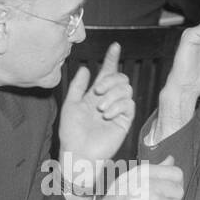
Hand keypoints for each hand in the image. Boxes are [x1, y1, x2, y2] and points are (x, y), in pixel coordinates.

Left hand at [58, 42, 134, 185]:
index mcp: (95, 95)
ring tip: (100, 107)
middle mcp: (108, 100)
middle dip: (110, 79)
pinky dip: (118, 106)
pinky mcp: (124, 121)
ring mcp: (117, 110)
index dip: (111, 59)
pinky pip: (129, 104)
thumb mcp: (70, 105)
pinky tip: (107, 114)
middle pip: (120, 78)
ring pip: (126, 89)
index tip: (115, 46)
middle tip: (98, 90)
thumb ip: (78, 86)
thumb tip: (85, 68)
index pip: (106, 73)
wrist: (78, 153)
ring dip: (113, 94)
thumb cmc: (71, 132)